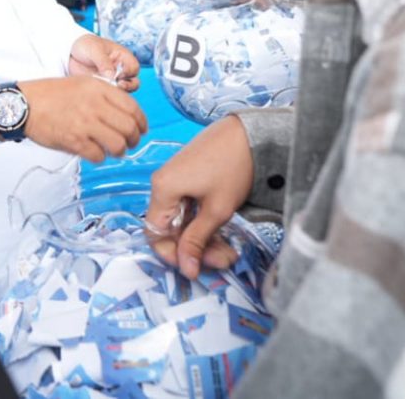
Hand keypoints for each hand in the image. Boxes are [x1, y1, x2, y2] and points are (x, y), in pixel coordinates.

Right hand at [19, 76, 146, 162]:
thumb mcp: (81, 83)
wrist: (24, 104)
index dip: (142, 122)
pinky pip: (99, 156)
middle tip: (129, 143)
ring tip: (113, 150)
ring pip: (118, 144)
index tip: (141, 129)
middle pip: (130, 128)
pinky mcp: (74, 141)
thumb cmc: (50, 94)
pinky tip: (95, 153)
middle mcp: (95, 104)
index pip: (133, 107)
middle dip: (134, 139)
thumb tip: (124, 113)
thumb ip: (103, 94)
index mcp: (98, 88)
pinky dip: (100, 157)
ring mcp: (85, 123)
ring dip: (119, 151)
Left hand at [68, 33, 139, 91]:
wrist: (70, 52)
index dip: (129, 72)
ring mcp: (112, 80)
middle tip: (119, 86)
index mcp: (122, 57)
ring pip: (122, 91)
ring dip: (117, 92)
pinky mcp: (103, 87)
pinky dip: (106, 94)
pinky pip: (109, 94)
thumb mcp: (95, 49)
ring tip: (106, 89)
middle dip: (128, 86)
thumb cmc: (86, 45)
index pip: (134, 67)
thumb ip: (104, 62)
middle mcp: (120, 69)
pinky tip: (98, 90)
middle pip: (133, 82)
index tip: (119, 74)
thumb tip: (112, 76)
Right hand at [144, 115, 253, 278]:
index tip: (195, 268)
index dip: (173, 254)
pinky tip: (224, 233)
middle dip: (196, 249)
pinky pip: (190, 209)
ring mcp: (177, 181)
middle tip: (224, 260)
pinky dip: (205, 223)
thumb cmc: (232, 168)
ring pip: (183, 221)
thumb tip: (186, 270)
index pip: (155, 233)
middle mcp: (164, 184)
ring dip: (204, 239)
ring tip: (230, 251)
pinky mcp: (189, 178)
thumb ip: (197, 241)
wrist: (250, 133)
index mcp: (163, 189)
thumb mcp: (216, 210)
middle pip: (171, 229)